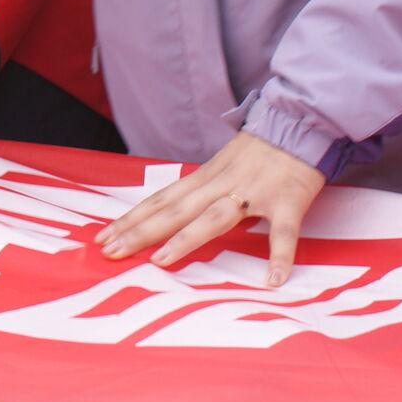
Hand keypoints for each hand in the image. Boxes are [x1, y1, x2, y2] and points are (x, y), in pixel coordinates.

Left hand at [95, 131, 324, 286]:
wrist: (299, 121)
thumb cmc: (259, 150)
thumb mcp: (220, 165)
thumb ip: (200, 189)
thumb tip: (172, 212)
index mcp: (204, 177)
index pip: (160, 200)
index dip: (131, 219)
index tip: (103, 237)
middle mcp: (221, 184)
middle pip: (174, 211)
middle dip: (140, 232)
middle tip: (110, 252)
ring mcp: (253, 192)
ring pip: (214, 218)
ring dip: (186, 239)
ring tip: (161, 261)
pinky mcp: (287, 201)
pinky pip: (283, 232)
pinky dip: (279, 255)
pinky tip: (272, 280)